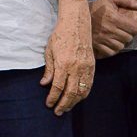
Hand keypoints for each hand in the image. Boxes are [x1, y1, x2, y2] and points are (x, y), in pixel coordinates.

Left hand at [40, 0, 94, 115]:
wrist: (76, 24)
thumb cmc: (60, 35)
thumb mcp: (49, 50)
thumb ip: (48, 69)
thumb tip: (44, 84)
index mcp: (63, 63)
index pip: (57, 86)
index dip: (53, 97)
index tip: (48, 104)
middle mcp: (75, 67)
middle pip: (70, 92)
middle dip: (63, 104)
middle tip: (57, 112)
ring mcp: (86, 67)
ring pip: (82, 91)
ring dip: (74, 102)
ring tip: (67, 108)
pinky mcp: (92, 66)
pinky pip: (89, 84)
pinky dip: (84, 94)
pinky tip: (78, 98)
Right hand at [90, 0, 136, 58]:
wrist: (77, 14)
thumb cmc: (96, 6)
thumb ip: (127, 1)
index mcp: (114, 18)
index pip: (135, 28)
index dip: (135, 26)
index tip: (130, 24)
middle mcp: (110, 30)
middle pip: (129, 38)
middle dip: (128, 34)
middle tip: (122, 29)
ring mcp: (103, 39)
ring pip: (121, 46)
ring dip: (120, 41)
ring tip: (116, 35)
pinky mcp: (97, 46)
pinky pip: (111, 52)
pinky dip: (112, 48)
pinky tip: (110, 41)